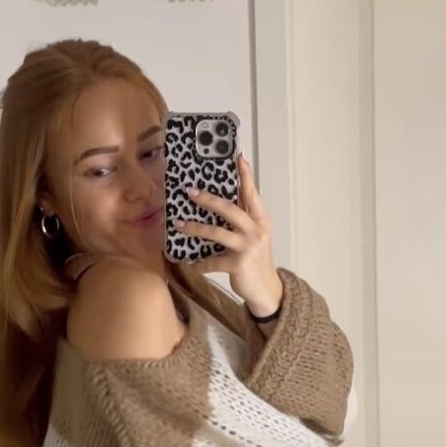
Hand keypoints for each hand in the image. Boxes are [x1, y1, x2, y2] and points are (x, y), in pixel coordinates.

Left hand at [172, 153, 282, 311]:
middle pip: (229, 209)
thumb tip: (220, 202)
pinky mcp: (239, 264)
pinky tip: (192, 264)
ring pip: (216, 233)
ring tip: (179, 225)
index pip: (252, 193)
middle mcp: (256, 230)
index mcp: (261, 219)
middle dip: (208, 199)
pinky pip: (213, 261)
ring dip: (195, 228)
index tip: (238, 157)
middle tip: (190, 192)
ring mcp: (248, 247)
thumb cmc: (256, 259)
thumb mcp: (255, 235)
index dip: (245, 175)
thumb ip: (243, 218)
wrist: (266, 289)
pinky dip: (200, 264)